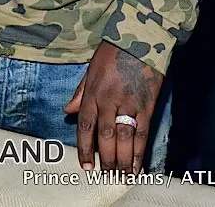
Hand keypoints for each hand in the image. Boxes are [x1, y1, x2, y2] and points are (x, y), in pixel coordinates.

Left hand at [64, 41, 163, 173]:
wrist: (140, 38)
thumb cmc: (113, 51)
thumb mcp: (91, 68)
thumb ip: (81, 92)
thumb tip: (67, 111)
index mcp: (93, 92)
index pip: (86, 126)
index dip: (85, 148)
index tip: (86, 165)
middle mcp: (109, 101)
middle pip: (105, 137)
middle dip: (105, 160)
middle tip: (106, 176)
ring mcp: (129, 104)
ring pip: (123, 140)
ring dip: (122, 162)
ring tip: (121, 177)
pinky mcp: (146, 105)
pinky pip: (142, 134)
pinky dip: (139, 152)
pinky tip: (138, 165)